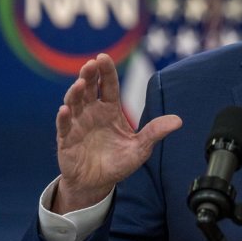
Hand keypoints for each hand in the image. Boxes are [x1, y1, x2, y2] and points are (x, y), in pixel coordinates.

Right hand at [52, 53, 181, 213]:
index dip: (106, 71)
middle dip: (89, 75)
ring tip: (80, 84)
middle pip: (89, 88)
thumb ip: (155, 133)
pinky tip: (64, 110)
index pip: (108, 86)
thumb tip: (178, 121)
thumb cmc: (118, 162)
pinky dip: (63, 117)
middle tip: (91, 64)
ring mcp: (77, 124)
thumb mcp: (140, 148)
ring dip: (75, 92)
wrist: (97, 183)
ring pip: (74, 103)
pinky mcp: (66, 140)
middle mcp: (92, 112)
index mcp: (110, 109)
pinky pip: (63, 126)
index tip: (103, 57)